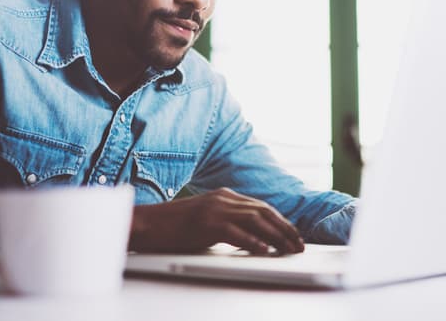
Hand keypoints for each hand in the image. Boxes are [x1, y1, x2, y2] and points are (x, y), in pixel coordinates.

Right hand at [128, 188, 304, 254]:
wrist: (147, 223)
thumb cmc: (173, 226)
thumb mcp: (205, 217)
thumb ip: (227, 221)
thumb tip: (252, 237)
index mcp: (224, 194)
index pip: (261, 206)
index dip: (280, 220)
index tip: (293, 234)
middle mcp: (223, 198)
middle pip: (264, 211)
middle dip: (285, 228)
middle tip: (299, 244)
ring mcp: (215, 208)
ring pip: (256, 220)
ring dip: (276, 236)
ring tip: (289, 249)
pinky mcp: (206, 223)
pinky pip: (236, 232)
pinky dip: (253, 241)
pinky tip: (265, 250)